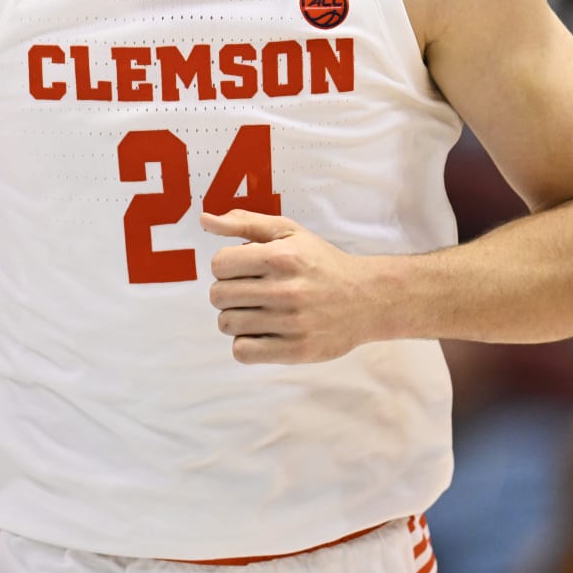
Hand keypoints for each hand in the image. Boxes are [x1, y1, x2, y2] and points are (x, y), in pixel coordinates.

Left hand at [202, 209, 384, 364]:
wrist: (367, 298)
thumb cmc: (321, 262)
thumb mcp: (288, 232)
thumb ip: (245, 223)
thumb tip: (205, 220)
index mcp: (282, 256)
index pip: (219, 264)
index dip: (227, 265)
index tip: (244, 269)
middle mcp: (286, 290)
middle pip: (218, 296)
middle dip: (228, 291)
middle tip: (250, 291)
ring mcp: (292, 323)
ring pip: (227, 324)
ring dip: (236, 318)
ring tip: (258, 311)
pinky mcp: (295, 351)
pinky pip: (242, 352)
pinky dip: (246, 343)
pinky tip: (263, 332)